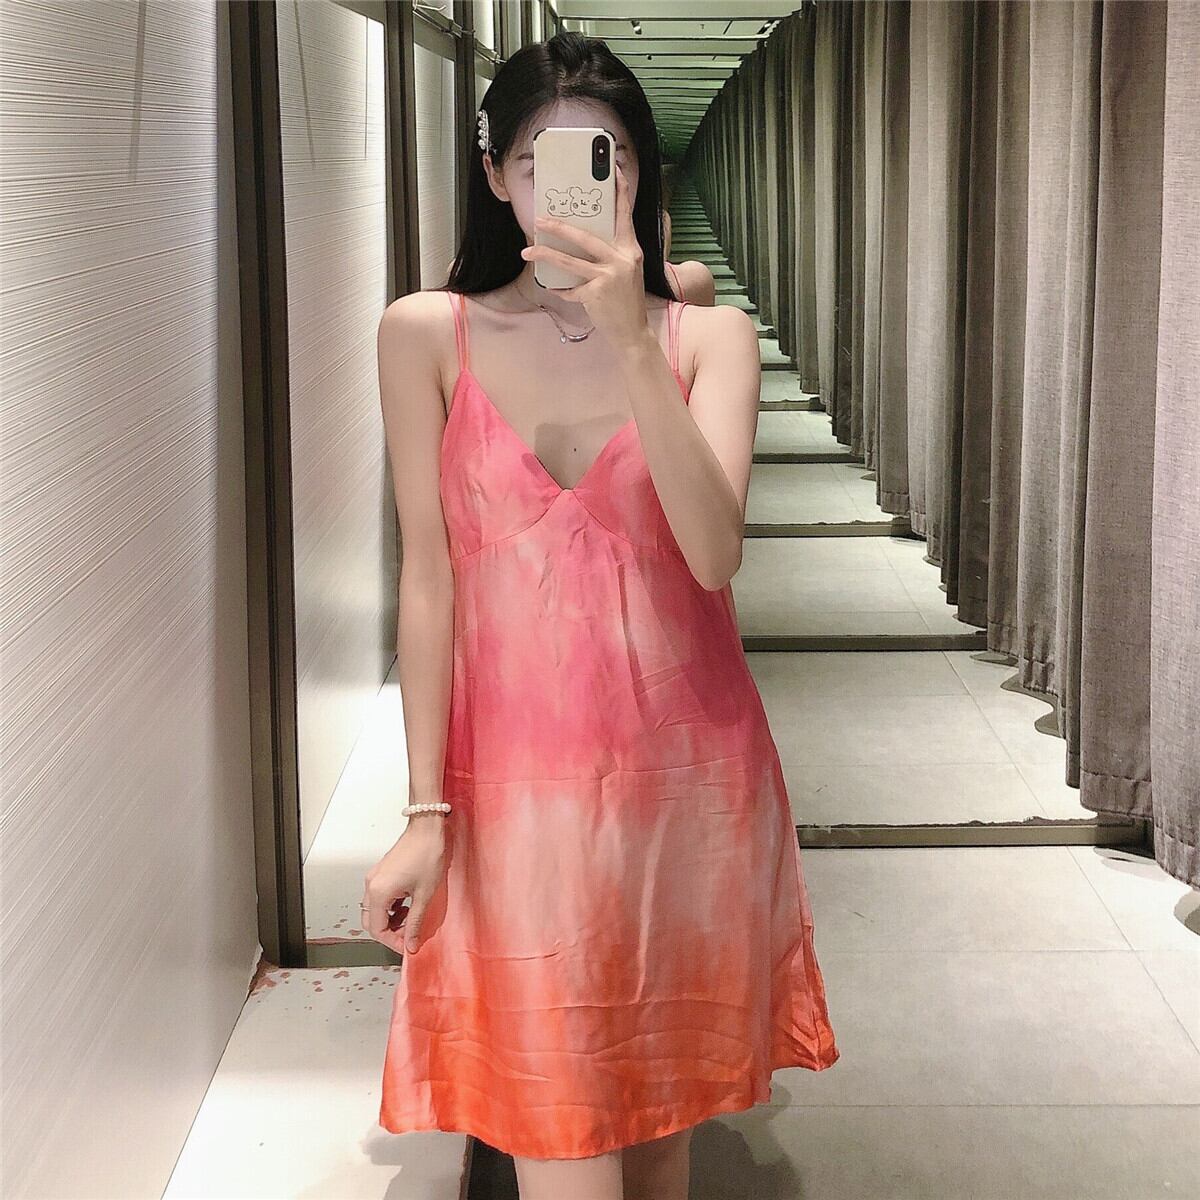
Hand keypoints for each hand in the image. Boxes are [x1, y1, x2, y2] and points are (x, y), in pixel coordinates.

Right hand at [361, 823, 446, 955]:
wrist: (426, 828)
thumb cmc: (427, 855)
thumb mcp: (424, 894)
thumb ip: (416, 922)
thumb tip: (411, 945)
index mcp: (378, 893)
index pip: (377, 930)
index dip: (392, 942)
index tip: (408, 946)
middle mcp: (370, 886)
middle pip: (371, 921)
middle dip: (390, 932)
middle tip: (409, 936)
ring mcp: (374, 878)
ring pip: (375, 910)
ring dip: (391, 920)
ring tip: (412, 919)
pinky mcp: (380, 873)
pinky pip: (379, 898)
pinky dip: (391, 907)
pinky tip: (408, 905)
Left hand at [520, 163, 649, 349]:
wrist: (633, 333)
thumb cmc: (627, 301)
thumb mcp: (627, 271)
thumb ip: (612, 253)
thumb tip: (583, 239)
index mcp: (630, 249)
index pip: (625, 214)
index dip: (619, 191)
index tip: (612, 170)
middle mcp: (621, 259)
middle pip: (584, 237)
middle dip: (559, 228)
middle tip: (540, 220)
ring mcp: (608, 277)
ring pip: (569, 261)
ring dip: (545, 256)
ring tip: (528, 252)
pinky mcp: (596, 294)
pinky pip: (570, 289)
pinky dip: (560, 289)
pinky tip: (554, 288)